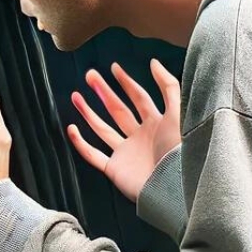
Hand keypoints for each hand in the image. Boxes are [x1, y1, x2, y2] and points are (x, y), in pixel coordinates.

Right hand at [66, 59, 181, 203]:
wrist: (172, 189)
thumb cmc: (179, 153)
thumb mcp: (179, 113)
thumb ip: (168, 87)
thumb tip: (153, 62)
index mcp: (157, 124)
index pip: (139, 98)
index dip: (127, 82)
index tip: (114, 67)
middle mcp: (140, 137)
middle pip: (118, 110)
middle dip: (103, 92)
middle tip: (89, 75)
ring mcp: (126, 153)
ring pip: (103, 129)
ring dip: (89, 112)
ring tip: (76, 96)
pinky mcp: (115, 170)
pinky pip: (94, 155)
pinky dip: (81, 143)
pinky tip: (72, 128)